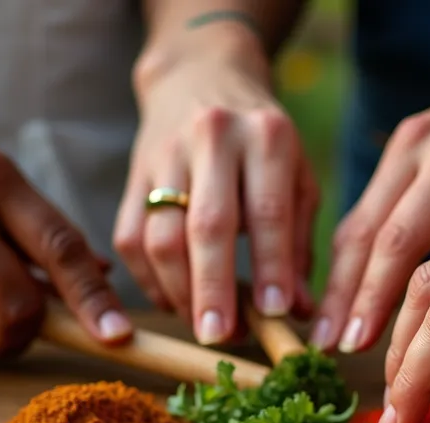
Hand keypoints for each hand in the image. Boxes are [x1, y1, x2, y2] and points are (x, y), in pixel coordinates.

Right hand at [114, 55, 317, 344]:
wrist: (200, 78)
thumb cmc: (263, 143)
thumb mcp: (297, 177)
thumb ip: (299, 244)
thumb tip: (298, 312)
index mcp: (267, 136)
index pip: (268, 210)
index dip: (272, 266)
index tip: (277, 313)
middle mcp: (213, 138)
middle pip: (207, 225)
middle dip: (213, 289)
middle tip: (219, 338)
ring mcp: (166, 154)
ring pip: (161, 237)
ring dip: (180, 293)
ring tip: (204, 327)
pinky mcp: (132, 174)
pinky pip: (130, 239)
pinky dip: (150, 281)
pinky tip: (173, 303)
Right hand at [313, 50, 429, 352]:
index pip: (402, 239)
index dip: (376, 297)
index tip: (361, 346)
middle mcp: (420, 147)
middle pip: (365, 233)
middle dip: (346, 298)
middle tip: (330, 352)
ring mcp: (406, 145)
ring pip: (359, 222)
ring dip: (343, 282)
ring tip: (331, 336)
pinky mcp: (404, 150)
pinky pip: (372, 210)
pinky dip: (359, 257)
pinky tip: (353, 299)